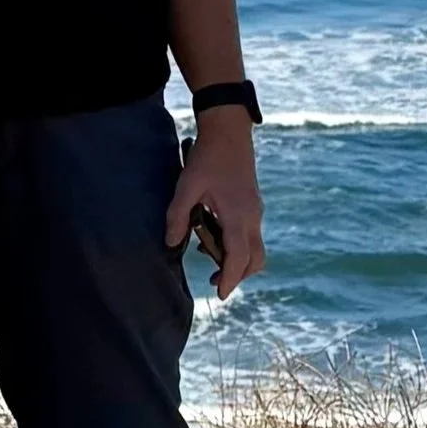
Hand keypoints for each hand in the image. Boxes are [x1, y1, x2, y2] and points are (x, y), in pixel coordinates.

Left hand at [165, 106, 265, 298]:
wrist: (229, 132)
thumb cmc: (208, 158)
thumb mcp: (186, 187)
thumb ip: (177, 217)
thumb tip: (171, 244)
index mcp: (238, 216)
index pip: (239, 259)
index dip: (230, 280)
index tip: (219, 295)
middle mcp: (252, 217)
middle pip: (255, 259)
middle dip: (238, 275)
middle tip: (214, 280)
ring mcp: (255, 211)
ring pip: (254, 248)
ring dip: (235, 258)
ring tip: (207, 251)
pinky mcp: (253, 204)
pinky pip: (249, 234)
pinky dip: (236, 243)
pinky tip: (212, 232)